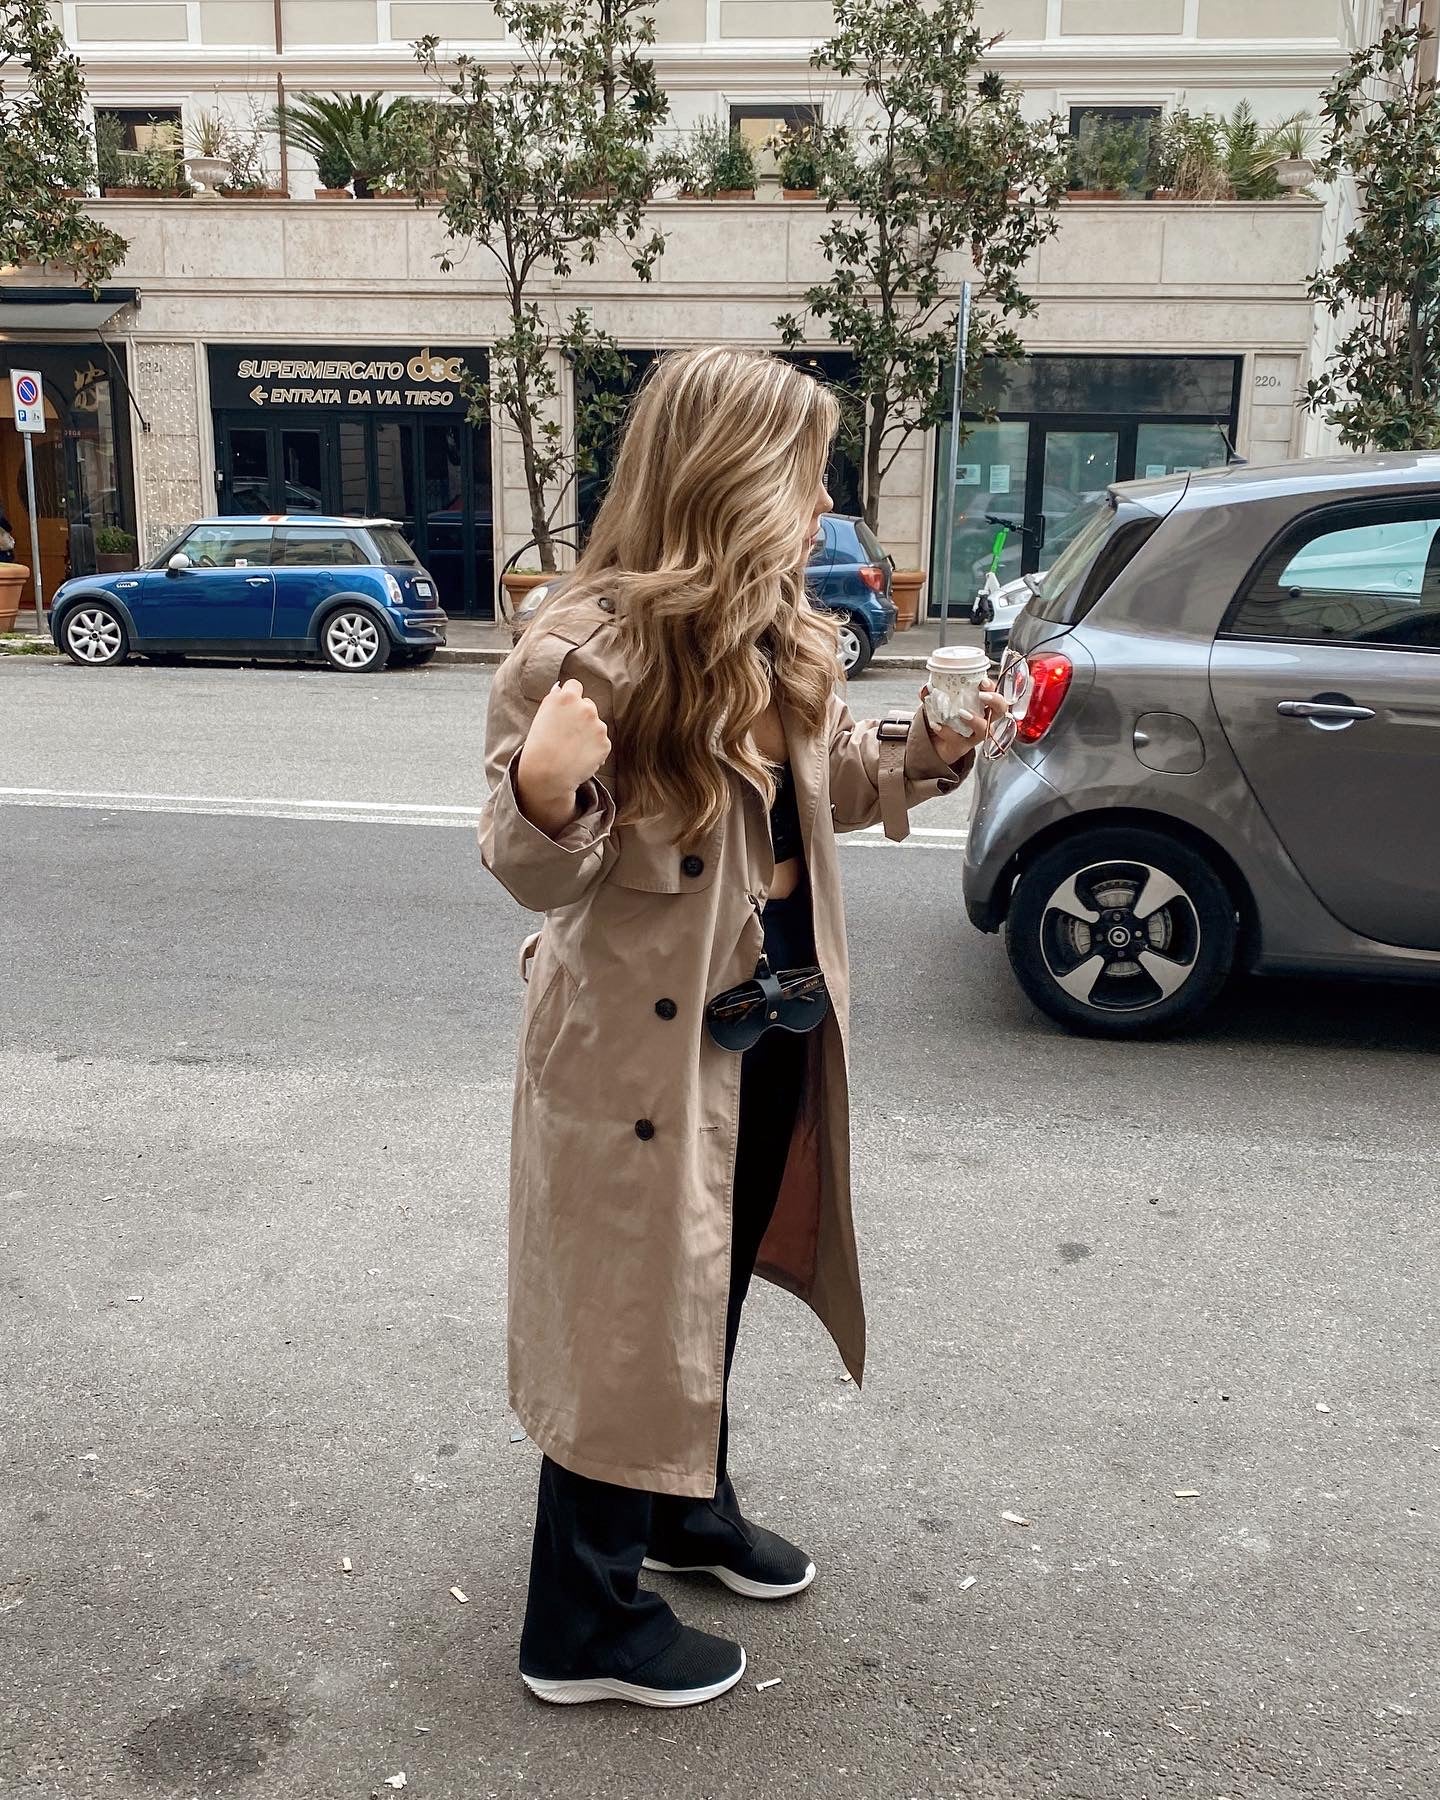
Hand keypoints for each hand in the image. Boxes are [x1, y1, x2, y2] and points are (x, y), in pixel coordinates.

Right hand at [516, 678, 611, 836]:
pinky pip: (601, 743)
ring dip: (589, 733)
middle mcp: (584, 707)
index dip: (572, 696)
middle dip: (581, 716)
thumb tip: (562, 689)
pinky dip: (594, 750)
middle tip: (568, 733)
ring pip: (596, 724)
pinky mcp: (605, 742)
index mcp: (566, 698)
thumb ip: (555, 702)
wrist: (546, 774)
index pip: (575, 685)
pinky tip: (580, 758)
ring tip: (572, 749)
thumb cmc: (538, 747)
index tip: (568, 706)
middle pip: (588, 704)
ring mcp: (597, 725)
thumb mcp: (541, 717)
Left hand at [922, 678, 1007, 765]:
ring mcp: (975, 734)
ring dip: (975, 719)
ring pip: (985, 729)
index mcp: (980, 704)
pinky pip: (959, 740)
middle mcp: (983, 719)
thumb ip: (932, 693)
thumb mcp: (937, 702)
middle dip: (995, 701)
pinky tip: (936, 725)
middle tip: (982, 696)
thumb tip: (927, 687)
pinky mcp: (963, 746)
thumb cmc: (944, 719)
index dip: (992, 687)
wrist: (933, 743)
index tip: (983, 681)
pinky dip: (946, 731)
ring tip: (961, 713)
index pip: (994, 692)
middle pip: (1001, 710)